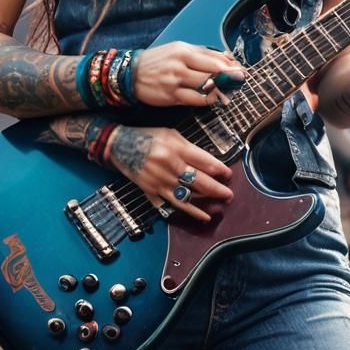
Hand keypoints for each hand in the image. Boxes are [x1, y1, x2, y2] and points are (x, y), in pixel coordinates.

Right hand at [108, 126, 233, 223]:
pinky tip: (199, 216)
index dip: (218, 169)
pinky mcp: (151, 191)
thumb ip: (189, 148)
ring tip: (218, 208)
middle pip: (198, 181)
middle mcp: (169, 166)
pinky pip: (170, 204)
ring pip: (187, 196)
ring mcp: (159, 181)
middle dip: (216, 189)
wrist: (119, 146)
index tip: (228, 174)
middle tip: (229, 195)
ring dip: (204, 204)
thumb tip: (208, 163)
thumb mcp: (171, 134)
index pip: (203, 161)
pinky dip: (185, 211)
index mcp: (175, 148)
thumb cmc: (148, 137)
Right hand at [133, 41, 245, 108]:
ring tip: (229, 91)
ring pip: (206, 86)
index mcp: (183, 50)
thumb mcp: (177, 49)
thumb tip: (224, 58)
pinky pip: (196, 99)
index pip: (214, 57)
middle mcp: (180, 64)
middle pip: (213, 71)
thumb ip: (199, 54)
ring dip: (222, 90)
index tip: (241, 69)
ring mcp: (175, 81)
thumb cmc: (156, 61)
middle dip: (230, 77)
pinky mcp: (172, 96)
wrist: (130, 74)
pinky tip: (215, 100)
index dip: (230, 65)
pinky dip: (209, 100)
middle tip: (241, 80)